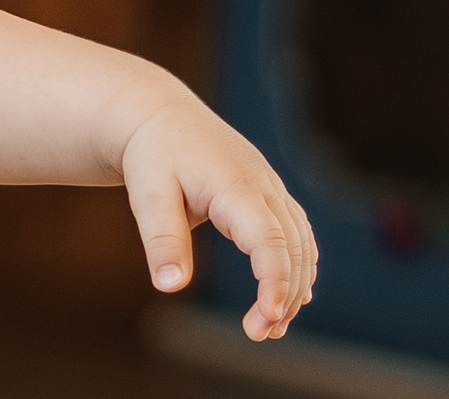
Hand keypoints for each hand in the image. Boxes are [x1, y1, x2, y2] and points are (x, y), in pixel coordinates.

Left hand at [118, 94, 315, 340]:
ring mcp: (270, 187)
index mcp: (236, 185)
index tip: (269, 317)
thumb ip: (161, 239)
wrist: (157, 114)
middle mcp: (263, 186)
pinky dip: (297, 265)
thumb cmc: (151, 154)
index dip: (275, 281)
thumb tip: (169, 286)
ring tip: (271, 326)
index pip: (270, 240)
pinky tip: (291, 295)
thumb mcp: (147, 193)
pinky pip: (296, 232)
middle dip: (285, 295)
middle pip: (293, 248)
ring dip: (294, 285)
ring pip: (301, 243)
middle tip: (259, 333)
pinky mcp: (268, 192)